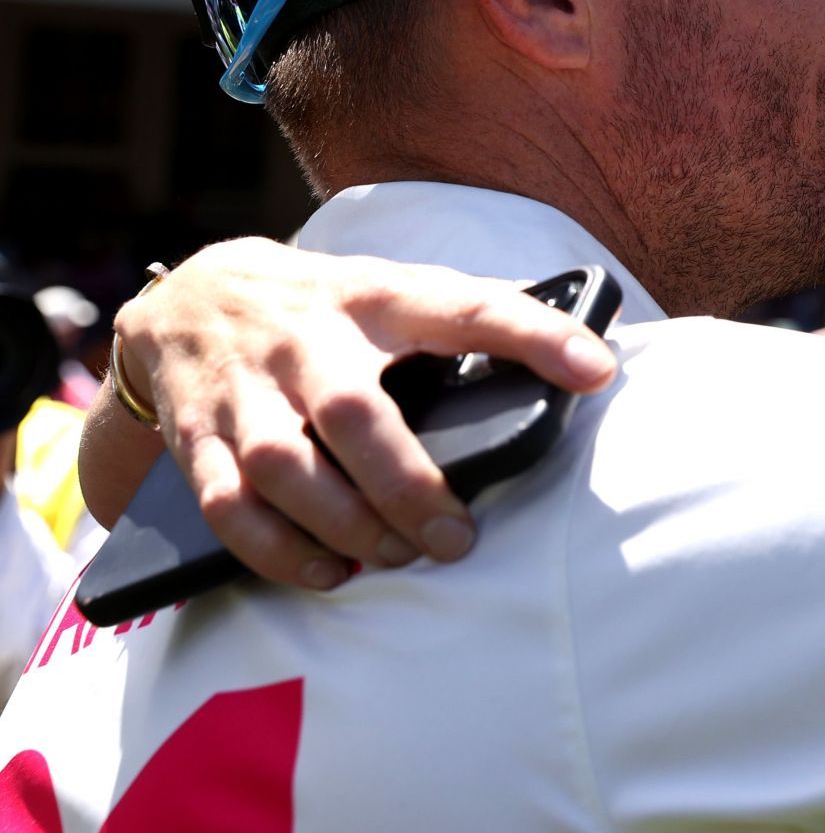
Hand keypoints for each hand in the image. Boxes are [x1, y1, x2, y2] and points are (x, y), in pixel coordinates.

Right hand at [112, 237, 617, 589]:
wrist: (193, 296)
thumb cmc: (329, 306)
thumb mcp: (397, 289)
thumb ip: (476, 317)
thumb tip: (590, 358)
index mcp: (378, 296)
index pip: (466, 308)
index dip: (534, 335)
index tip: (596, 371)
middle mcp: (307, 338)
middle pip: (354, 412)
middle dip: (407, 485)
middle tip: (455, 539)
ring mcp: (247, 388)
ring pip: (284, 465)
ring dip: (345, 524)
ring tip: (396, 556)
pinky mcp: (199, 436)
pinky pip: (228, 505)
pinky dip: (277, 550)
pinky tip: (327, 570)